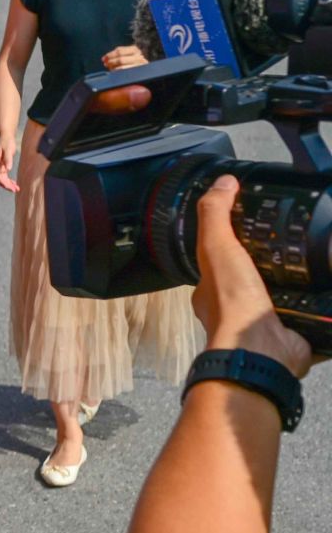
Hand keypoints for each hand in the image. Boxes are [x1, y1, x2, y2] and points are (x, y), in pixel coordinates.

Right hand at [0, 134, 18, 192]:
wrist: (6, 137)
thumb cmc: (7, 142)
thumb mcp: (9, 150)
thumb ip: (8, 159)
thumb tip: (8, 170)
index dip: (3, 182)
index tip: (10, 187)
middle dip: (6, 185)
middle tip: (15, 190)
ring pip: (1, 178)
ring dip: (7, 184)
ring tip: (16, 188)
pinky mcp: (1, 165)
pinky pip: (3, 175)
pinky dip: (8, 180)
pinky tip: (14, 183)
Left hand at [101, 44, 148, 70]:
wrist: (146, 74)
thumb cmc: (130, 64)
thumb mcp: (124, 56)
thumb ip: (115, 56)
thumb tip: (104, 59)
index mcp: (135, 50)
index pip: (120, 50)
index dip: (110, 55)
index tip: (104, 59)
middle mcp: (139, 57)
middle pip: (120, 59)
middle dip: (111, 62)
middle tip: (106, 65)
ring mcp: (140, 66)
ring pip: (122, 67)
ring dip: (114, 69)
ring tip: (112, 70)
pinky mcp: (140, 74)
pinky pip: (125, 74)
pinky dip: (119, 74)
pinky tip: (116, 74)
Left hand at [191, 175, 311, 376]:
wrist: (261, 349)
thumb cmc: (232, 303)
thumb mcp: (217, 247)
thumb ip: (215, 215)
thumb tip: (222, 183)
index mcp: (212, 289)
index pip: (219, 258)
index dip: (233, 241)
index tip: (252, 226)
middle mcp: (235, 307)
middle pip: (253, 278)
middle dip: (270, 264)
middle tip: (290, 246)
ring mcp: (264, 322)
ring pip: (281, 297)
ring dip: (297, 285)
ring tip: (315, 266)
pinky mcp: (292, 333)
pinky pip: (308, 317)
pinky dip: (318, 308)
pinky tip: (325, 294)